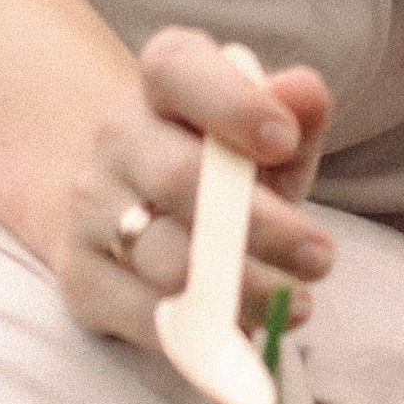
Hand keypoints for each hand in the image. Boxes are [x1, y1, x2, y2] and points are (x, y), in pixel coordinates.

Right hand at [57, 24, 334, 347]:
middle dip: (260, 225)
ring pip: (164, 257)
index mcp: (165, 76)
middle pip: (179, 177)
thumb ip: (296, 108)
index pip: (179, 67)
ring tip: (297, 303)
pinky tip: (246, 336)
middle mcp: (117, 134)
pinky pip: (142, 314)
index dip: (232, 103)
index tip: (284, 142)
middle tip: (321, 258)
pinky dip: (199, 333)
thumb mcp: (269, 126)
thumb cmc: (227, 157)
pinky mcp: (82, 277)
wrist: (136, 200)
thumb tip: (302, 94)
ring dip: (241, 290)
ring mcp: (90, 207)